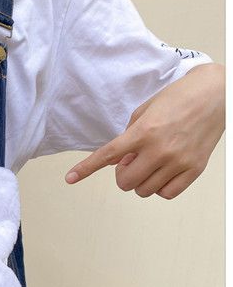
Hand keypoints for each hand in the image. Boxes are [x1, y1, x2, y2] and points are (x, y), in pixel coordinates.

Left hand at [64, 62, 224, 198]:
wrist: (216, 93)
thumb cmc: (178, 98)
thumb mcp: (144, 112)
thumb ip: (126, 138)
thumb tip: (113, 162)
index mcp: (144, 131)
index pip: (107, 155)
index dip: (86, 169)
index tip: (70, 178)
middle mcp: (160, 149)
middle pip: (126, 182)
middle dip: (123, 175)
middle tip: (131, 162)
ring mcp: (179, 161)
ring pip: (144, 191)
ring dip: (140, 181)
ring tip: (149, 164)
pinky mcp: (195, 169)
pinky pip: (167, 193)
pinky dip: (160, 187)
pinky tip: (162, 173)